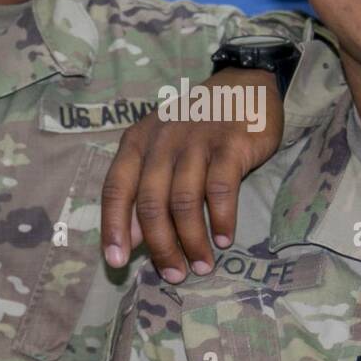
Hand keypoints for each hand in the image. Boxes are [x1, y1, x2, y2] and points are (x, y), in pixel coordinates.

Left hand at [100, 69, 283, 282]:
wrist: (246, 85)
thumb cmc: (198, 127)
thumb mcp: (162, 151)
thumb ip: (144, 191)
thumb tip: (129, 240)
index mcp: (137, 142)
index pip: (116, 189)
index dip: (114, 227)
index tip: (117, 261)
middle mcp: (162, 140)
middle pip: (152, 203)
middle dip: (161, 246)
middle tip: (174, 275)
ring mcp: (196, 140)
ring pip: (184, 201)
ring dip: (192, 241)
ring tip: (202, 265)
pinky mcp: (230, 143)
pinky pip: (220, 189)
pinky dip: (221, 219)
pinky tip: (225, 238)